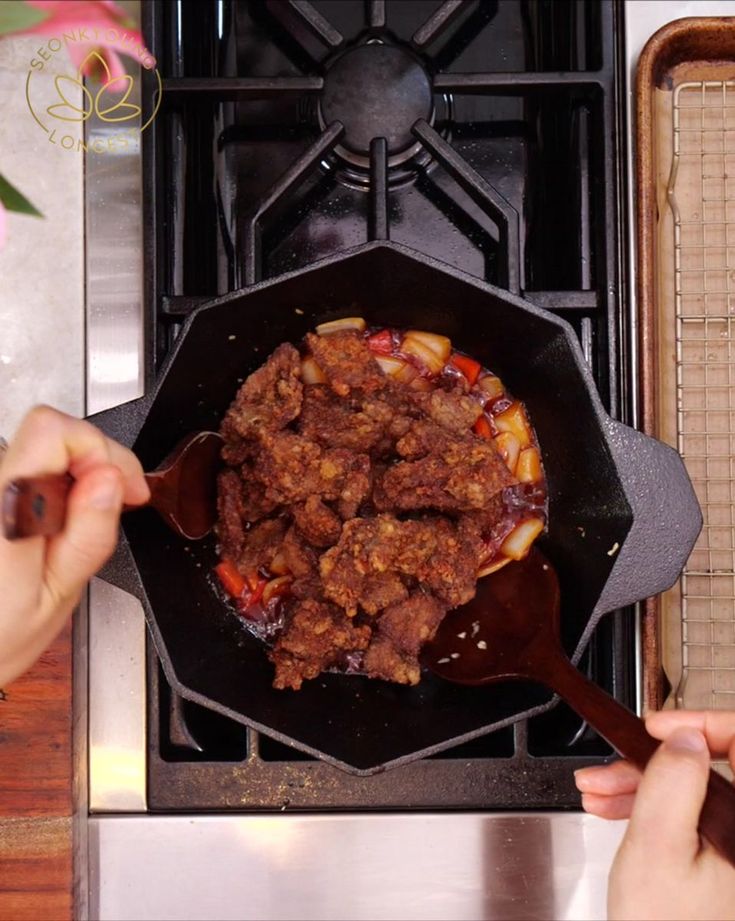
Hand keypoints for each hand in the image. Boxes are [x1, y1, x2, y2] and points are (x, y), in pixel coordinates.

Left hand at [0, 406, 148, 685]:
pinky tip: (65, 522)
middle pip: (53, 433)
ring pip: (46, 450)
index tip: (124, 487)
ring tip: (89, 522)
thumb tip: (110, 479)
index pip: (53, 430)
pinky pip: (32, 471)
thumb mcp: (60, 594)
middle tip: (121, 502)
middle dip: (99, 461)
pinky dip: (60, 488)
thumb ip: (88, 534)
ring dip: (81, 476)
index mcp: (6, 508)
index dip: (100, 450)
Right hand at [575, 711, 734, 920]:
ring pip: (700, 793)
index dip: (702, 723)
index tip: (659, 728)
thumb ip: (671, 782)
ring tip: (598, 794)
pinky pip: (696, 819)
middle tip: (612, 769)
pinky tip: (618, 812)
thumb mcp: (657, 848)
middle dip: (655, 761)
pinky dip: (657, 810)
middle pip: (716, 768)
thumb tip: (684, 736)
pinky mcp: (726, 866)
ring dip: (647, 785)